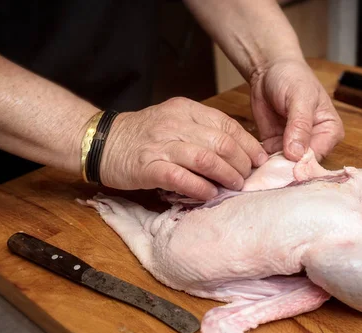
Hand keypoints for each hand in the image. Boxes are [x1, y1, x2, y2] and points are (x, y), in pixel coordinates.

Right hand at [99, 97, 268, 199]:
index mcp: (186, 110)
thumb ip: (202, 131)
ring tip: (234, 186)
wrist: (103, 141)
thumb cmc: (144, 135)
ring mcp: (161, 145)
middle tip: (247, 177)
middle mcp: (175, 124)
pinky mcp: (149, 167)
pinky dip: (200, 187)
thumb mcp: (175, 121)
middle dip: (241, 163)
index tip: (259, 160)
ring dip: (226, 175)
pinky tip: (209, 194)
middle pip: (221, 143)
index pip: (227, 125)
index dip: (248, 145)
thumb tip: (237, 151)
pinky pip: (182, 178)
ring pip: (206, 159)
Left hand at [250, 58, 344, 161]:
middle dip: (285, 170)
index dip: (302, 165)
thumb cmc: (292, 77)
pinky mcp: (275, 147)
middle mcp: (315, 143)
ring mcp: (294, 147)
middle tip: (268, 174)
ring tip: (258, 171)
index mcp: (329, 132)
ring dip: (271, 170)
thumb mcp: (299, 98)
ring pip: (284, 168)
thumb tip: (297, 154)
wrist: (268, 70)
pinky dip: (261, 164)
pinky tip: (251, 164)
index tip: (285, 167)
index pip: (318, 157)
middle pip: (302, 166)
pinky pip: (269, 162)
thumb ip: (300, 125)